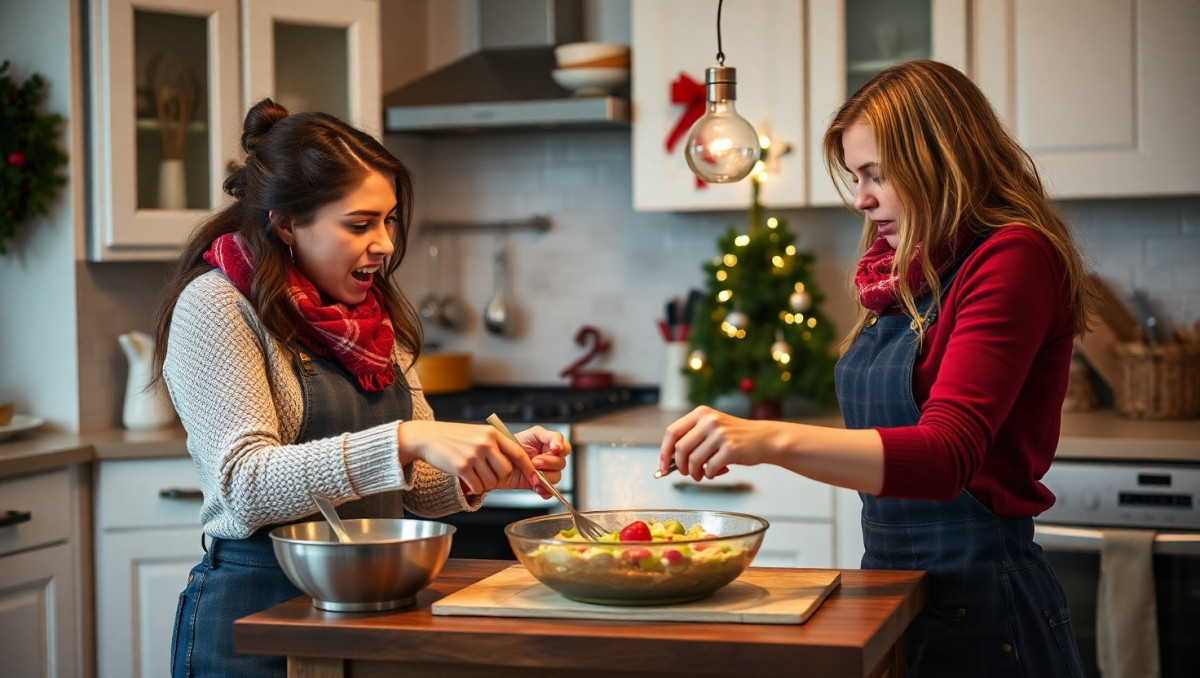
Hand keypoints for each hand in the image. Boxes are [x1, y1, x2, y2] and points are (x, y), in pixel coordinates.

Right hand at [398, 420, 541, 495]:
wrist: (428, 437)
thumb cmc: (455, 438)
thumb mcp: (479, 434)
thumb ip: (496, 445)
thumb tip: (518, 462)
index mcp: (493, 434)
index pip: (518, 453)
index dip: (528, 468)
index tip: (534, 477)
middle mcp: (485, 443)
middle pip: (506, 471)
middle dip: (500, 478)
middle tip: (488, 476)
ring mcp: (473, 455)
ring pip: (492, 481)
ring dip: (485, 484)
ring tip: (474, 475)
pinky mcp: (462, 467)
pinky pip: (478, 487)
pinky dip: (474, 488)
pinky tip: (467, 479)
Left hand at [507, 425, 570, 497]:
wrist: (498, 458)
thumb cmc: (514, 443)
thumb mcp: (532, 434)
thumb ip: (548, 436)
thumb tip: (558, 445)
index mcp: (551, 446)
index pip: (565, 448)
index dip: (561, 448)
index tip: (555, 448)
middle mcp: (550, 460)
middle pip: (561, 464)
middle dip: (548, 462)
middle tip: (535, 461)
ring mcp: (545, 473)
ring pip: (556, 477)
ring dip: (545, 477)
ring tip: (532, 473)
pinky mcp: (539, 484)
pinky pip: (549, 491)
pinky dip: (544, 490)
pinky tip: (536, 486)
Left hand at [659, 405, 779, 480]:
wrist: (764, 439)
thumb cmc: (735, 437)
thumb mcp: (712, 429)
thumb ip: (692, 440)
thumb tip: (668, 462)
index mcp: (701, 413)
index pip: (672, 432)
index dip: (664, 452)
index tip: (663, 468)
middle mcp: (709, 421)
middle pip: (680, 449)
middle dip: (680, 467)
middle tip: (687, 473)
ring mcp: (720, 434)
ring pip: (694, 461)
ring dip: (696, 474)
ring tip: (703, 474)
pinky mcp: (731, 448)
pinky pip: (710, 469)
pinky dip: (710, 475)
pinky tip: (719, 471)